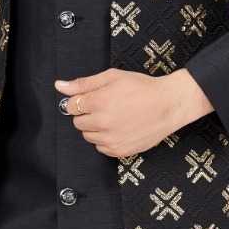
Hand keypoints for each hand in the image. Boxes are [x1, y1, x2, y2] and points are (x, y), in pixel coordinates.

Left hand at [53, 68, 213, 157]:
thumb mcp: (112, 77)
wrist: (169, 105)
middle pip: (78, 122)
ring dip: (96, 128)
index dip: (80, 101)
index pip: (70, 106)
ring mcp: (111, 139)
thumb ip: (84, 83)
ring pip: (88, 136)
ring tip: (115, 117)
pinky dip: (106, 140)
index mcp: (98, 102)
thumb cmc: (143, 88)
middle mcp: (102, 123)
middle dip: (88, 114)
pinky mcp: (119, 151)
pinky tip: (119, 128)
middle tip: (106, 106)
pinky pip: (100, 148)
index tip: (91, 98)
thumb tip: (60, 85)